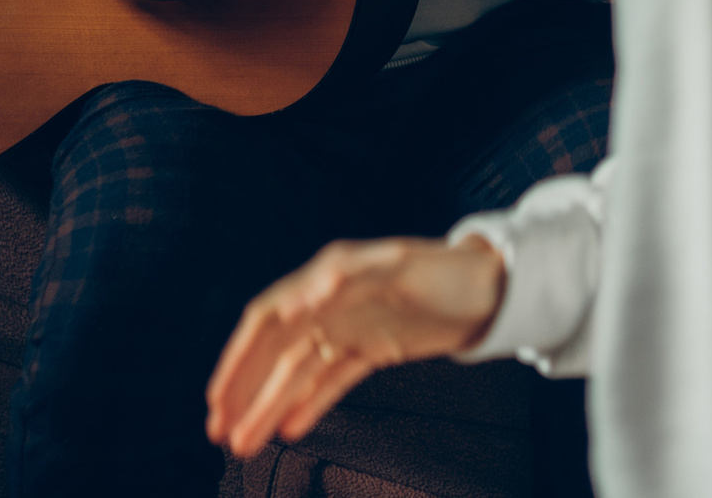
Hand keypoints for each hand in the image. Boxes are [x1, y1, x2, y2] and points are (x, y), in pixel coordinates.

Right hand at [205, 235, 505, 456]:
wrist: (494, 287)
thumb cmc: (449, 270)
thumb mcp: (402, 265)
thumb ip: (351, 275)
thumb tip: (305, 294)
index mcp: (328, 277)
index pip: (267, 319)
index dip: (238, 358)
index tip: (217, 397)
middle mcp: (331, 303)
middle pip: (275, 353)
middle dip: (244, 393)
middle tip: (219, 435)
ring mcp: (351, 327)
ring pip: (298, 374)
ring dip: (268, 408)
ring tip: (245, 446)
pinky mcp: (372, 348)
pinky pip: (330, 381)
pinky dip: (308, 405)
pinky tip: (288, 430)